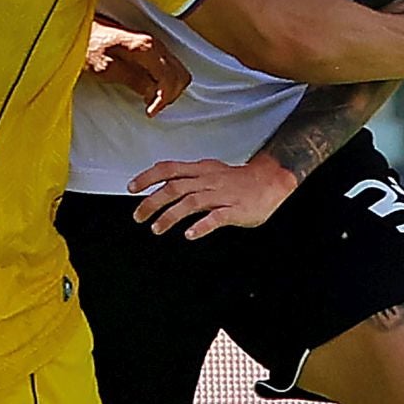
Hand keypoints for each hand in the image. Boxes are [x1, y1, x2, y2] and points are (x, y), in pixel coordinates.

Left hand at [84, 20, 191, 116]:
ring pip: (179, 72)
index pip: (170, 79)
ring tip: (151, 100)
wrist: (81, 28)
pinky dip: (167, 83)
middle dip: (170, 96)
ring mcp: (155, 45)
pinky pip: (171, 68)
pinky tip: (150, 89)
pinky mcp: (151, 48)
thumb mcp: (106, 68)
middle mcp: (156, 44)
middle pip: (181, 76)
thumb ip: (133, 80)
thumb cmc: (88, 45)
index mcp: (147, 48)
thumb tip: (153, 93)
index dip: (162, 99)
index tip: (150, 112)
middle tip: (152, 108)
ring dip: (170, 90)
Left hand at [129, 154, 298, 237]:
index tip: (131, 188)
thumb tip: (162, 183)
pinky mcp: (235, 210)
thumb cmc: (238, 180)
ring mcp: (221, 195)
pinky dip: (201, 226)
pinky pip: (216, 218)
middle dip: (152, 201)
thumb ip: (188, 177)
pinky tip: (190, 234)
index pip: (169, 169)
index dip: (148, 177)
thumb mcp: (210, 171)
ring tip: (157, 228)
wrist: (272, 180)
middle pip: (175, 187)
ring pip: (191, 202)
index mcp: (201, 170)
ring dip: (171, 215)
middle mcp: (208, 180)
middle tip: (138, 216)